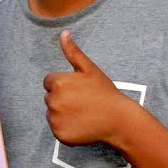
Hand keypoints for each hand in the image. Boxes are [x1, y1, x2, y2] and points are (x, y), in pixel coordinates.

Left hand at [43, 31, 131, 146]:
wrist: (118, 120)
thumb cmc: (104, 92)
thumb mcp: (89, 69)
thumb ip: (73, 52)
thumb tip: (64, 33)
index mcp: (58, 82)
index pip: (49, 82)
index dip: (65, 85)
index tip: (79, 90)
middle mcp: (53, 101)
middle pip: (49, 98)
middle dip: (62, 99)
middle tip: (82, 102)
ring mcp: (55, 119)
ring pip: (52, 114)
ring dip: (63, 113)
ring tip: (83, 113)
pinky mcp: (58, 134)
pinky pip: (57, 129)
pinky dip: (66, 128)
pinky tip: (81, 125)